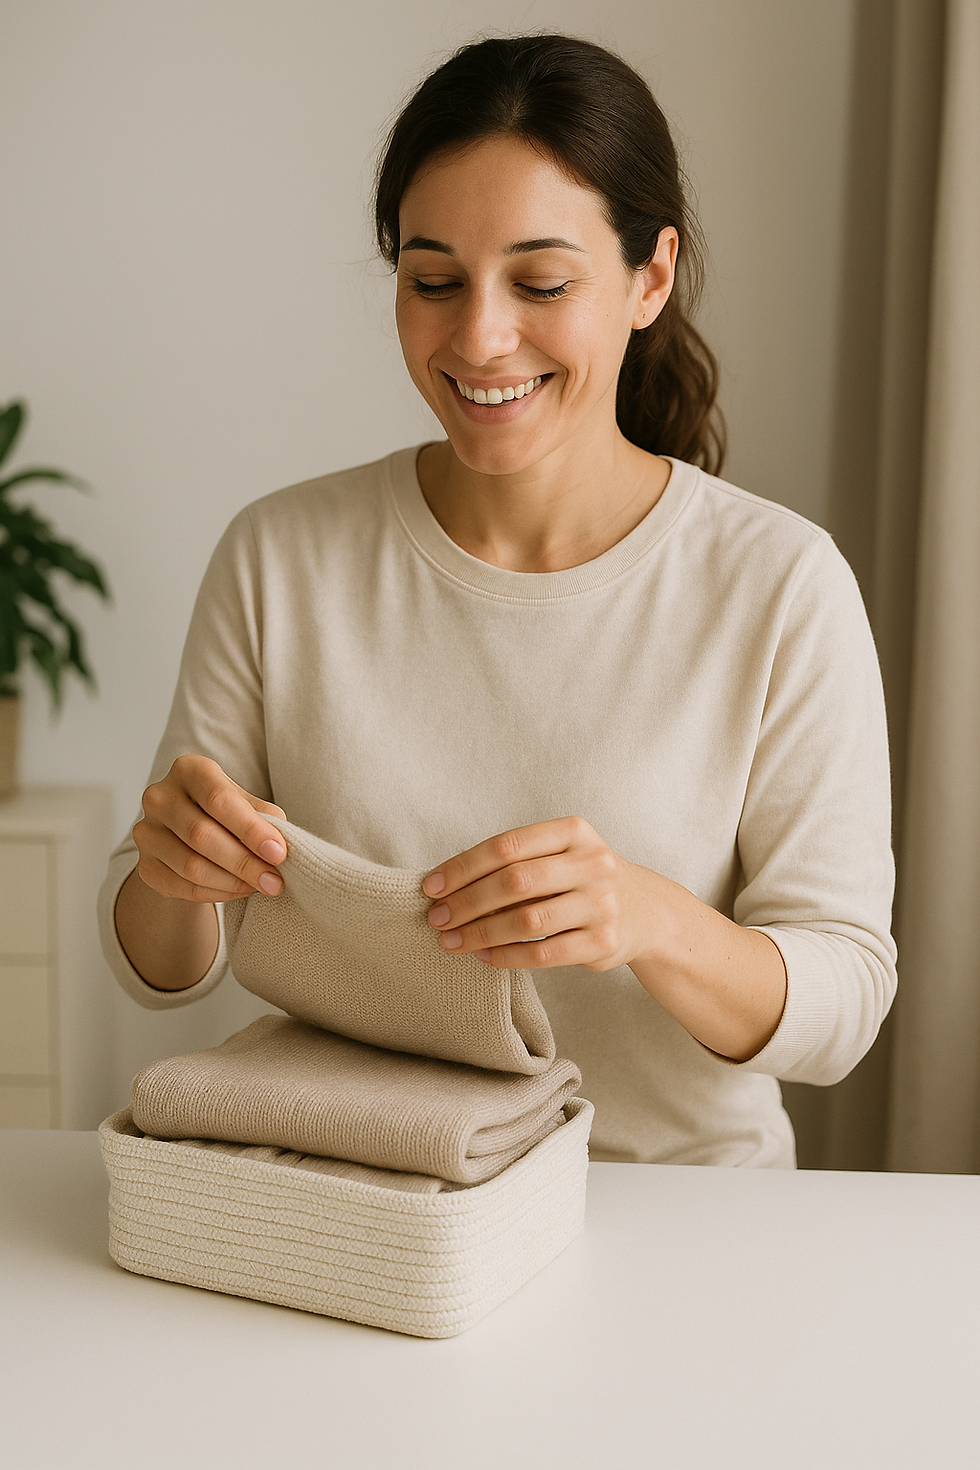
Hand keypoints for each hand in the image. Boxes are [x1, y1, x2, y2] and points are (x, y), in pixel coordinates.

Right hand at [133, 754, 287, 902]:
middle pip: (202, 835)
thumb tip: (277, 848)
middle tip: (274, 882)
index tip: (278, 854)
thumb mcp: (246, 804)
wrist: (191, 833)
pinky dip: (216, 893)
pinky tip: (239, 890)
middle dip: (244, 863)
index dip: (250, 829)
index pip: (218, 799)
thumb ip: (263, 819)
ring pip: (191, 866)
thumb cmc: (226, 812)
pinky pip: (181, 887)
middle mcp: (160, 797)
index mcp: (188, 770)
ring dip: (232, 882)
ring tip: (259, 885)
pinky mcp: (145, 865)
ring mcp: (147, 832)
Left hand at [422, 815, 650, 970]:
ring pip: (527, 920)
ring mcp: (601, 903)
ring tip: (451, 941)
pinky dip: (506, 956)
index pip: (507, 846)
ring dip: (480, 933)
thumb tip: (447, 886)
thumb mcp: (561, 855)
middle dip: (467, 902)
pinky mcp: (604, 942)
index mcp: (574, 831)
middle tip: (436, 917)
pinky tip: (483, 956)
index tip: (431, 886)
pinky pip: (544, 953)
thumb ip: (516, 864)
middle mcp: (592, 863)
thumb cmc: (583, 879)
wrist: (646, 912)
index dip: (463, 867)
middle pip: (514, 882)